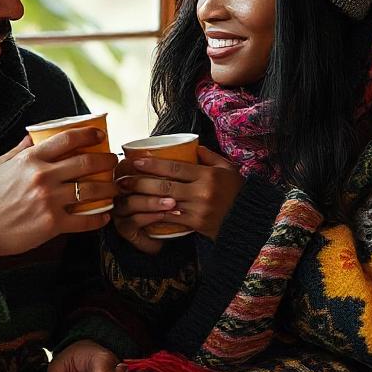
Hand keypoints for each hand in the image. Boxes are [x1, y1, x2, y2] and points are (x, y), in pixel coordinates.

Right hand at [0, 129, 118, 258]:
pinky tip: (105, 215)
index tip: (101, 136)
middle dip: (106, 160)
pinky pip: (84, 220)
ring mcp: (49, 201)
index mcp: (31, 160)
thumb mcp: (1, 165)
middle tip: (114, 162)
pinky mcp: (52, 224)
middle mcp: (43, 177)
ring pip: (91, 190)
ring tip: (114, 188)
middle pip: (86, 163)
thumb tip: (34, 133)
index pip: (67, 139)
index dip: (89, 134)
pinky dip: (99, 218)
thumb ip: (21, 149)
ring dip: (108, 188)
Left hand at [114, 146, 242, 241]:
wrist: (249, 220)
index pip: (175, 168)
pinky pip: (171, 219)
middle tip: (122, 180)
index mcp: (208, 175)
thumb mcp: (227, 169)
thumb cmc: (237, 192)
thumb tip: (193, 146)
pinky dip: (155, 215)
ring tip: (126, 196)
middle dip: (140, 183)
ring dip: (143, 200)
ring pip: (164, 203)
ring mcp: (198, 209)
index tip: (136, 162)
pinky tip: (142, 212)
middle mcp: (202, 192)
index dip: (153, 165)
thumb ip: (210, 157)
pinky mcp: (197, 224)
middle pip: (165, 186)